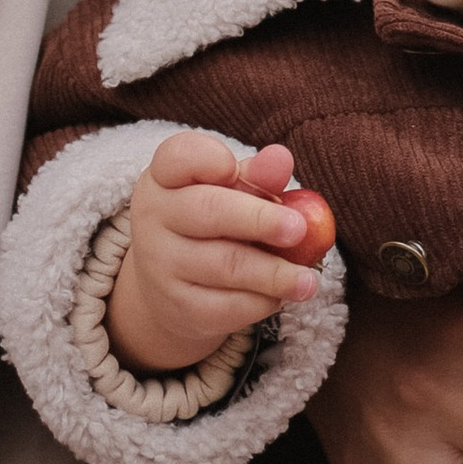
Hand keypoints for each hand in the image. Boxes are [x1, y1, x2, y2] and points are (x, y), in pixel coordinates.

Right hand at [108, 131, 323, 376]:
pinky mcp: (178, 306)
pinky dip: (262, 302)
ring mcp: (161, 264)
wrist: (171, 285)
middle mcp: (154, 217)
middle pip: (209, 211)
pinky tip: (282, 297)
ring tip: (308, 279)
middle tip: (299, 229)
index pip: (179, 157)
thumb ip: (257, 175)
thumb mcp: (231, 191)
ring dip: (274, 274)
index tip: (233, 167)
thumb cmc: (212, 222)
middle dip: (258, 219)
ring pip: (226, 265)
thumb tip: (281, 158)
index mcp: (165, 176)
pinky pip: (227, 306)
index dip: (207, 159)